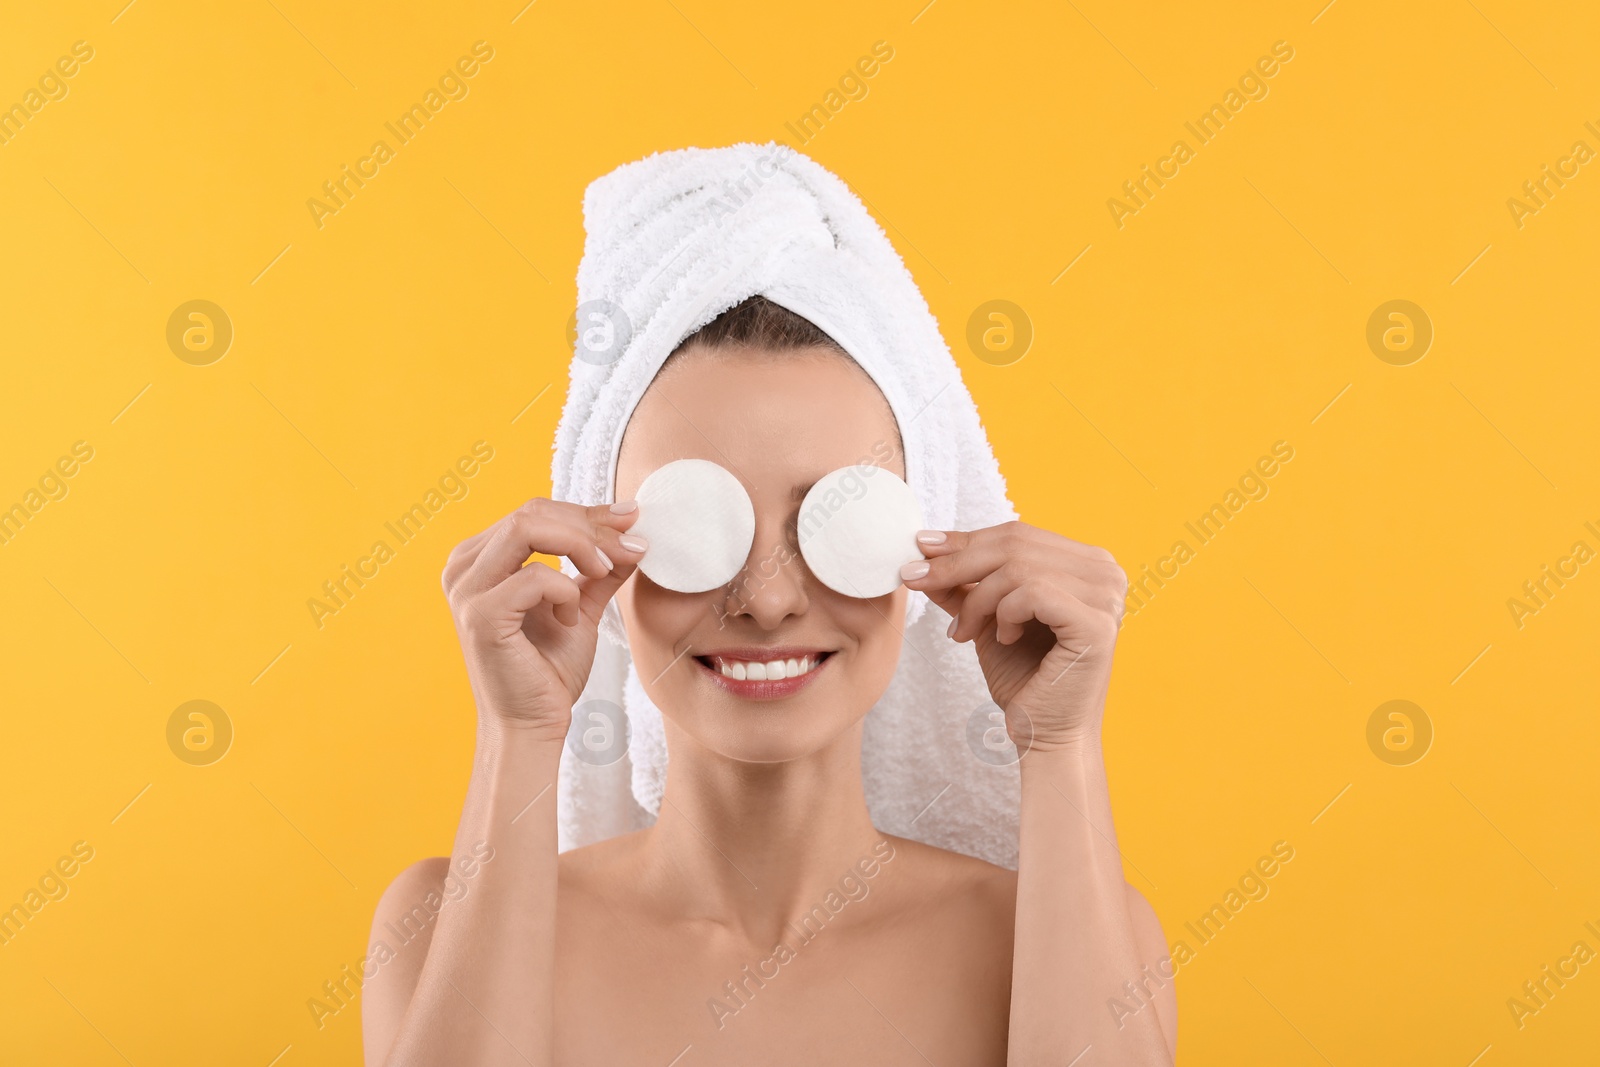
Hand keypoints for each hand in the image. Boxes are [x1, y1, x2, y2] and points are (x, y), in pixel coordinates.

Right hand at [440, 499, 646, 738]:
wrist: (533, 725)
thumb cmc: (549, 670)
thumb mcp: (581, 605)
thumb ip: (600, 568)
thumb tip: (632, 531)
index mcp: (481, 558)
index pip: (536, 511)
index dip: (588, 512)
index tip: (632, 520)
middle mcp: (465, 567)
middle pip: (532, 511)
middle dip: (590, 525)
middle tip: (629, 547)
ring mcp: (467, 589)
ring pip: (527, 527)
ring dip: (580, 545)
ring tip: (604, 572)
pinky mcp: (480, 615)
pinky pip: (534, 575)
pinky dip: (565, 590)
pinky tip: (571, 619)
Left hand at [899, 521, 1127, 749]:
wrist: (1045, 736)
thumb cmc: (1024, 679)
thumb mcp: (986, 618)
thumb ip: (964, 583)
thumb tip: (925, 549)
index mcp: (1086, 562)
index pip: (1017, 534)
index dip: (965, 539)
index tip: (920, 548)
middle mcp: (1105, 572)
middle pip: (1015, 543)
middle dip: (956, 563)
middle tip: (916, 581)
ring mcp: (1107, 596)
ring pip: (1018, 567)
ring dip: (977, 601)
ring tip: (965, 633)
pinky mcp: (1097, 623)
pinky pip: (1033, 593)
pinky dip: (1005, 614)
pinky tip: (1004, 639)